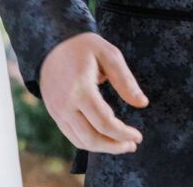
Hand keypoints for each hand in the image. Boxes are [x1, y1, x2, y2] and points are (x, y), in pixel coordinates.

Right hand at [39, 32, 148, 154]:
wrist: (50, 44)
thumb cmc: (83, 47)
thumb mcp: (108, 54)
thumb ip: (125, 80)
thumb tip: (142, 103)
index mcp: (80, 88)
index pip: (104, 122)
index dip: (123, 134)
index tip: (138, 136)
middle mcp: (65, 104)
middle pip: (92, 138)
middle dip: (114, 146)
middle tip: (132, 145)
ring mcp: (57, 111)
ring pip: (81, 141)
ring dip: (103, 148)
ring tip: (122, 144)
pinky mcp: (54, 114)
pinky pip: (72, 136)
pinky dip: (90, 142)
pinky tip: (105, 138)